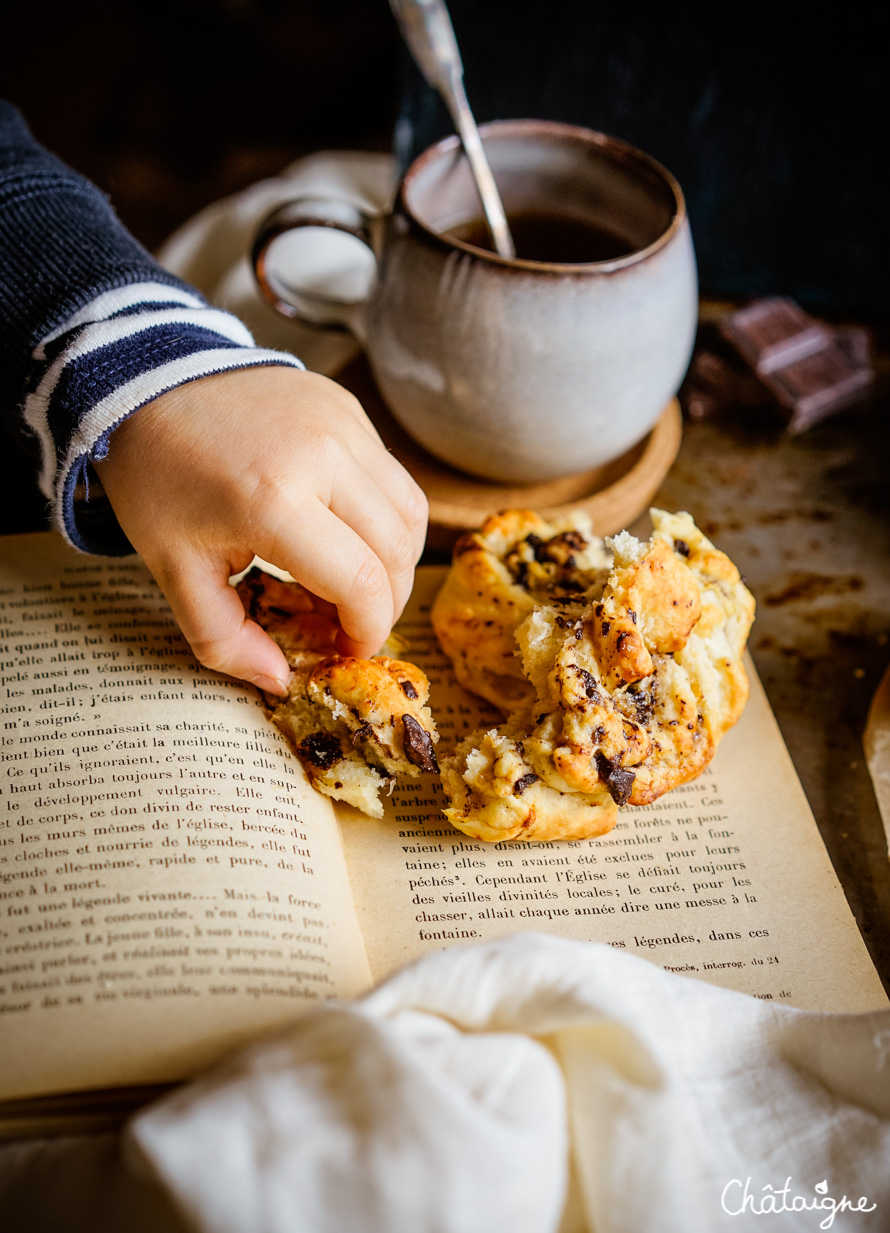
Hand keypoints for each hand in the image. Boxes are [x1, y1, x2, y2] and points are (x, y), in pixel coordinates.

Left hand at [95, 366, 427, 693]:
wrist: (145, 383)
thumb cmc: (159, 481)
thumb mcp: (174, 571)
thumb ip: (224, 640)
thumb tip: (281, 680)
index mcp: (273, 502)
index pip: (363, 585)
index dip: (367, 632)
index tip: (346, 649)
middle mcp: (323, 456)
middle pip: (399, 553)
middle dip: (385, 604)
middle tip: (351, 623)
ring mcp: (342, 424)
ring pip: (411, 513)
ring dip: (395, 561)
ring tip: (354, 582)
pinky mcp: (348, 408)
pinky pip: (393, 477)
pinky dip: (384, 518)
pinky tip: (344, 532)